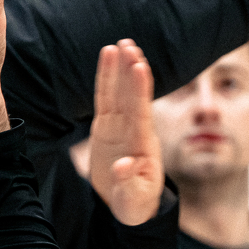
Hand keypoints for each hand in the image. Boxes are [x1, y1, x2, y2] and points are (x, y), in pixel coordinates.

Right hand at [90, 40, 164, 225]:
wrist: (129, 204)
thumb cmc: (135, 204)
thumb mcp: (133, 201)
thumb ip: (128, 185)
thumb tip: (122, 167)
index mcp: (142, 145)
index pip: (140, 112)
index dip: (139, 90)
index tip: (139, 66)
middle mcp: (134, 130)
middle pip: (131, 96)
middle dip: (130, 71)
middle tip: (129, 44)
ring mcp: (121, 126)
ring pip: (119, 92)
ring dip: (120, 69)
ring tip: (121, 44)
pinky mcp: (106, 126)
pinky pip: (106, 98)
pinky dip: (106, 78)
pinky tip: (108, 57)